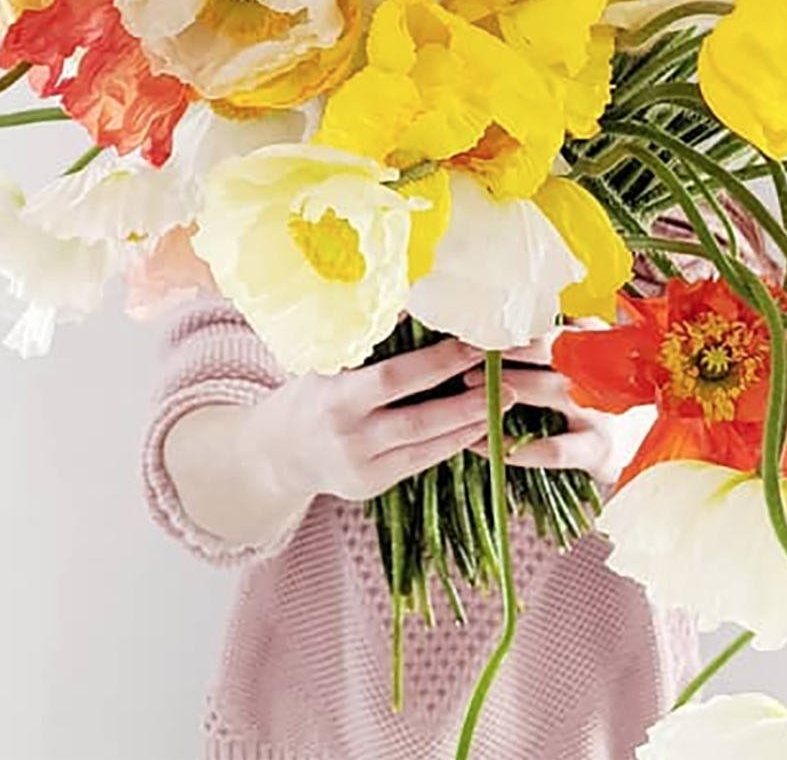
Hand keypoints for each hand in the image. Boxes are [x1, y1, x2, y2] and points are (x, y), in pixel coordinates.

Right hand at [250, 339, 501, 505]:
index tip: (476, 343)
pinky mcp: (371, 485)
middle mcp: (347, 434)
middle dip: (467, 398)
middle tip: (507, 380)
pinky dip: (452, 444)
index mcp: (334, 394)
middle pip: (417, 417)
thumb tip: (415, 301)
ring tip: (507, 401)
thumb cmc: (312, 393)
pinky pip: (421, 462)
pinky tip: (479, 426)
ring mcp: (360, 465)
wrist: (278, 452)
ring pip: (426, 445)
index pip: (395, 377)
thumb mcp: (327, 361)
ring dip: (470, 423)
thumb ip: (368, 339)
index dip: (439, 362)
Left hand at [461, 325, 654, 487]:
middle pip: (549, 350)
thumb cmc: (612, 392)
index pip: (553, 324)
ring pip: (547, 392)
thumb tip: (525, 300)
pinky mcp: (598, 450)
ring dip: (504, 392)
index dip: (515, 325)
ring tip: (467, 394)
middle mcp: (601, 369)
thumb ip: (569, 328)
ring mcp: (601, 410)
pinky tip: (484, 444)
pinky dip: (514, 447)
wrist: (657, 442)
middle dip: (503, 353)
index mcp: (597, 341)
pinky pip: (551, 449)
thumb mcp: (598, 353)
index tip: (480, 325)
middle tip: (465, 360)